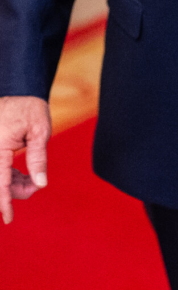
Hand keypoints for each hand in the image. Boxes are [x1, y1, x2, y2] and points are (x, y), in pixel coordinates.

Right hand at [0, 95, 50, 223]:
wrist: (19, 92)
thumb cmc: (29, 109)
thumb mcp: (39, 131)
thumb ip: (38, 158)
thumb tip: (40, 184)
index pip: (0, 182)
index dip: (5, 202)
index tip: (8, 218)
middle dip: (13, 192)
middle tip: (34, 188)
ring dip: (11, 186)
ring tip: (32, 182)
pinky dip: (8, 178)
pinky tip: (24, 177)